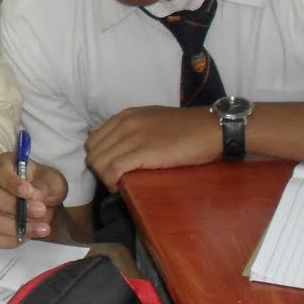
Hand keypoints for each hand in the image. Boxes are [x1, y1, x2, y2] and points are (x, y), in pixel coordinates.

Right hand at [0, 153, 67, 247]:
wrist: (46, 204)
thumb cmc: (46, 186)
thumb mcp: (53, 182)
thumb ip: (44, 186)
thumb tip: (34, 197)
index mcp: (3, 165)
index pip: (0, 173)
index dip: (13, 184)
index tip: (31, 193)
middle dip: (16, 207)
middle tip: (41, 211)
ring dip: (17, 226)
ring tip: (42, 228)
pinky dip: (10, 240)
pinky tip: (28, 237)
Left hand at [85, 105, 221, 191]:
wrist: (210, 129)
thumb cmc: (186, 128)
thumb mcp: (151, 119)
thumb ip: (131, 128)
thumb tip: (116, 145)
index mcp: (125, 116)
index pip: (93, 138)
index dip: (97, 156)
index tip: (108, 168)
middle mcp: (124, 124)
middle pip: (93, 151)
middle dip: (98, 168)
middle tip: (112, 179)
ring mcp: (132, 137)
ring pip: (99, 161)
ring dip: (104, 177)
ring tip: (116, 184)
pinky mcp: (143, 152)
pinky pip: (113, 169)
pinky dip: (111, 181)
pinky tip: (119, 187)